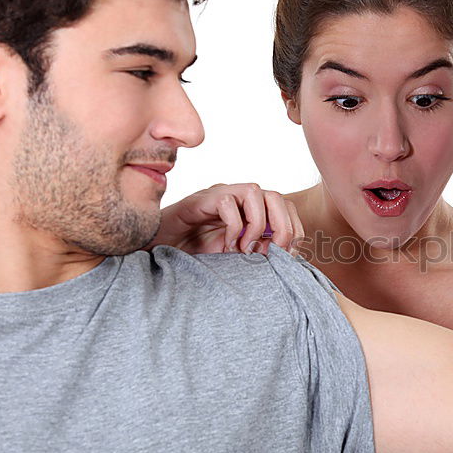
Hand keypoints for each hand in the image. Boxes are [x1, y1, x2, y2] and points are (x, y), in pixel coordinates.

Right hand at [148, 183, 303, 254]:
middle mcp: (238, 200)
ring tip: (246, 249)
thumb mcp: (236, 259)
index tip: (289, 258)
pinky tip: (227, 246)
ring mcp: (219, 197)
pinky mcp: (199, 200)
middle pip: (276, 197)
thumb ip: (259, 254)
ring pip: (254, 191)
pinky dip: (234, 226)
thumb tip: (289, 261)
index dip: (294, 231)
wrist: (158, 253)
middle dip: (283, 227)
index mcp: (251, 211)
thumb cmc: (195, 256)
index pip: (287, 208)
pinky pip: (227, 201)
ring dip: (257, 224)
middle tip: (272, 254)